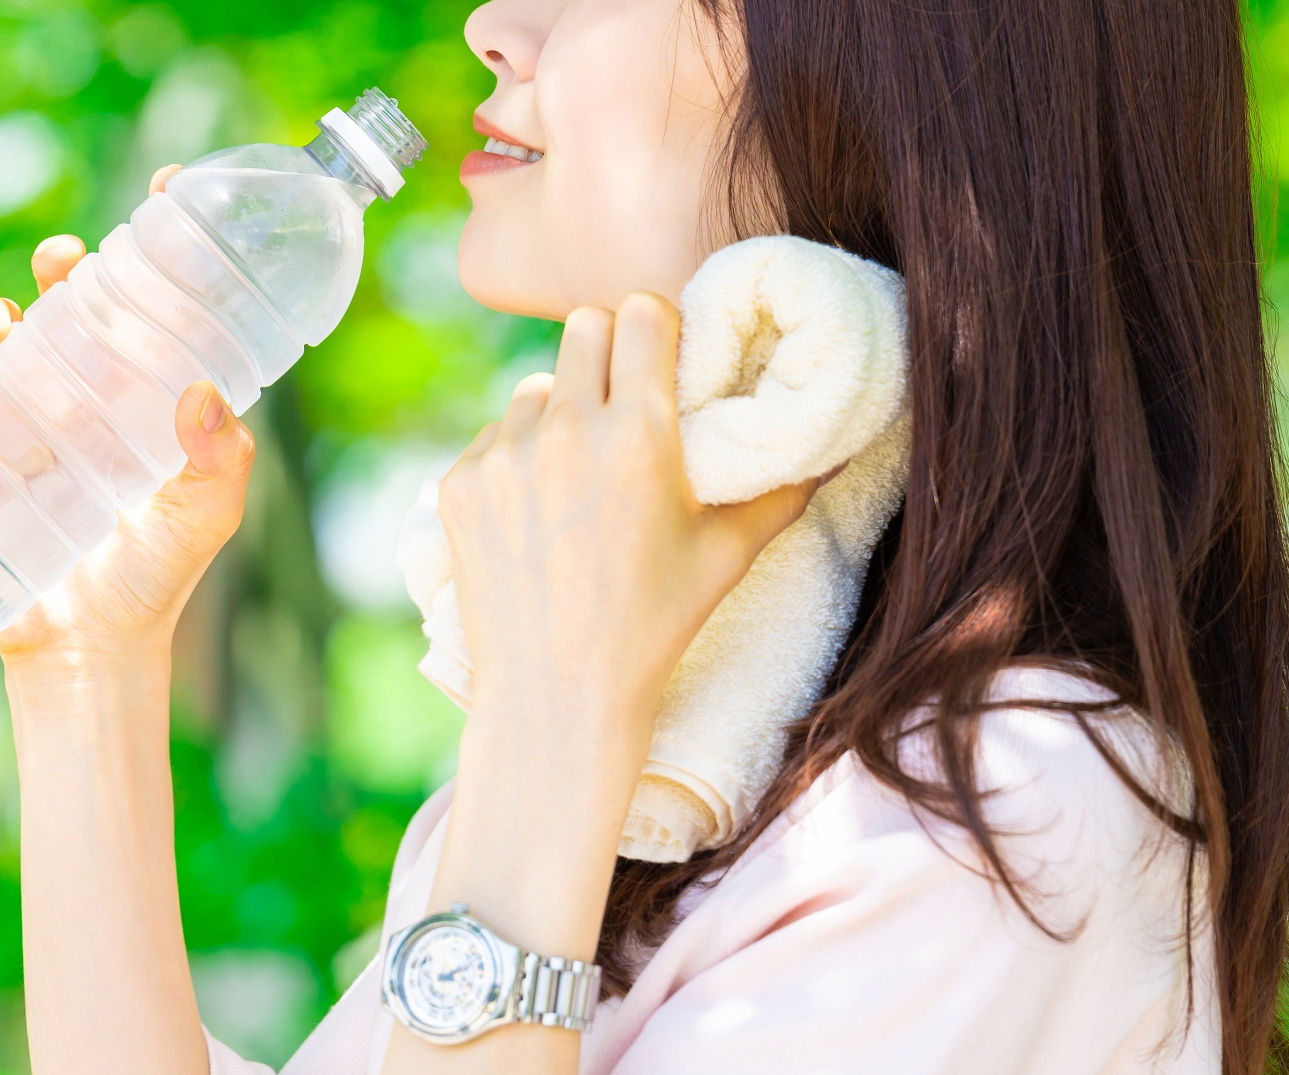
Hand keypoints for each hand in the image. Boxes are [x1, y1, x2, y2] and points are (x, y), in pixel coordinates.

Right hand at [0, 164, 255, 664]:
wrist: (88, 650)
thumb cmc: (155, 578)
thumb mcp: (205, 517)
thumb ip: (219, 463)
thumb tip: (205, 394)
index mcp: (153, 398)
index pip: (161, 307)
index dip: (160, 246)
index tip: (162, 189)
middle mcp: (93, 398)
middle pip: (78, 308)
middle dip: (66, 268)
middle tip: (65, 259)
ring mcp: (33, 424)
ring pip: (10, 342)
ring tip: (1, 327)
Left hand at [386, 294, 816, 1074]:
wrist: (556, 693)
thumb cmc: (654, 626)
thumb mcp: (727, 557)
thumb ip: (778, 491)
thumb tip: (828, 447)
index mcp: (640, 434)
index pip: (641, 313)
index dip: (655, 328)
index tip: (660, 354)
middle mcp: (567, 431)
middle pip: (582, 325)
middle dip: (605, 351)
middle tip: (618, 399)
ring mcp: (505, 455)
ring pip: (534, 387)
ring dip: (556, 412)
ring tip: (577, 476)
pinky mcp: (460, 483)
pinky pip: (492, 438)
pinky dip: (514, 461)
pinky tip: (536, 515)